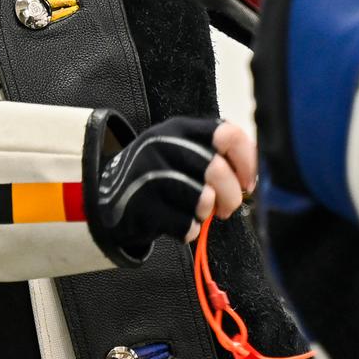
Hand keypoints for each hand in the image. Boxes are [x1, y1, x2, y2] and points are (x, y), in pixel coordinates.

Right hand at [93, 117, 257, 253]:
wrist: (106, 198)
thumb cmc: (158, 177)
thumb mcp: (181, 152)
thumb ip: (214, 155)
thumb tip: (252, 178)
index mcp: (180, 128)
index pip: (226, 133)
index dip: (246, 160)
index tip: (248, 182)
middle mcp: (163, 144)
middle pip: (217, 170)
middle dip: (231, 196)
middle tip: (227, 209)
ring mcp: (149, 174)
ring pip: (202, 199)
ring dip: (207, 213)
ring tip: (199, 213)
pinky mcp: (142, 205)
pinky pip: (185, 224)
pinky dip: (190, 230)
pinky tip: (183, 226)